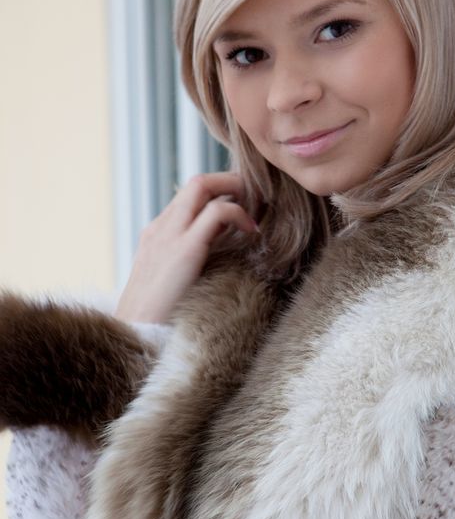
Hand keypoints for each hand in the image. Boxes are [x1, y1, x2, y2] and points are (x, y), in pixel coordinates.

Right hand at [114, 172, 260, 323]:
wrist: (132, 337)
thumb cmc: (158, 320)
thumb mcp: (172, 284)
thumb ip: (191, 265)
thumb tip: (223, 260)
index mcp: (157, 235)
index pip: (191, 197)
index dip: (221, 193)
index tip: (247, 205)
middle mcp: (160, 228)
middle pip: (197, 183)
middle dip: (231, 181)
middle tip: (259, 196)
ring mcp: (168, 235)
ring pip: (202, 185)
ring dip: (237, 188)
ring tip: (259, 205)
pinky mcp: (183, 249)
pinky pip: (216, 212)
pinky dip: (239, 213)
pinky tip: (253, 232)